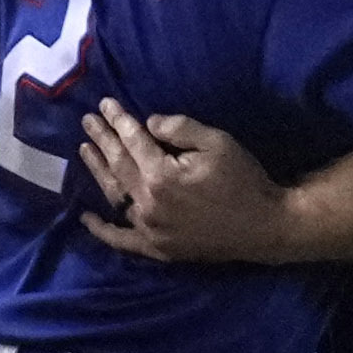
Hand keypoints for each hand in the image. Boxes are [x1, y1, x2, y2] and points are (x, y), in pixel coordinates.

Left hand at [77, 106, 293, 259]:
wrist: (266, 227)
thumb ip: (180, 128)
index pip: (132, 141)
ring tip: (85, 150)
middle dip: (102, 139)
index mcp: (161, 175)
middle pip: (118, 164)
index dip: (118, 120)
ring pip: (114, 195)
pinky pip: (122, 240)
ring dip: (97, 171)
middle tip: (88, 121)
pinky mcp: (158, 247)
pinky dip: (103, 230)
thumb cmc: (245, 180)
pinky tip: (87, 218)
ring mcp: (150, 228)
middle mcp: (148, 203)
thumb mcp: (219, 142)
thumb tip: (148, 123)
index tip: (104, 105)